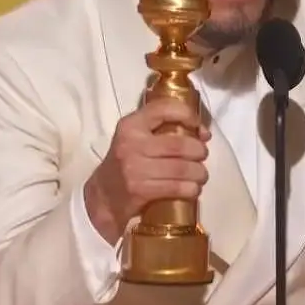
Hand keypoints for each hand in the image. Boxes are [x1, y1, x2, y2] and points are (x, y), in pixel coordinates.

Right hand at [84, 98, 210, 243]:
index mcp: (131, 125)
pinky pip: (176, 187)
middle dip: (199, 151)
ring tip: (201, 175)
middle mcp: (131, 143)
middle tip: (202, 156)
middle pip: (180, 144)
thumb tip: (202, 132)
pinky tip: (192, 189)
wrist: (103, 196)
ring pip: (181, 168)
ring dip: (199, 173)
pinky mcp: (139, 190)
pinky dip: (191, 189)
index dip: (188, 115)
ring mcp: (135, 168)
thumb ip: (161, 129)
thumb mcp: (135, 138)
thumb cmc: (126, 163)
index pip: (164, 109)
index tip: (200, 128)